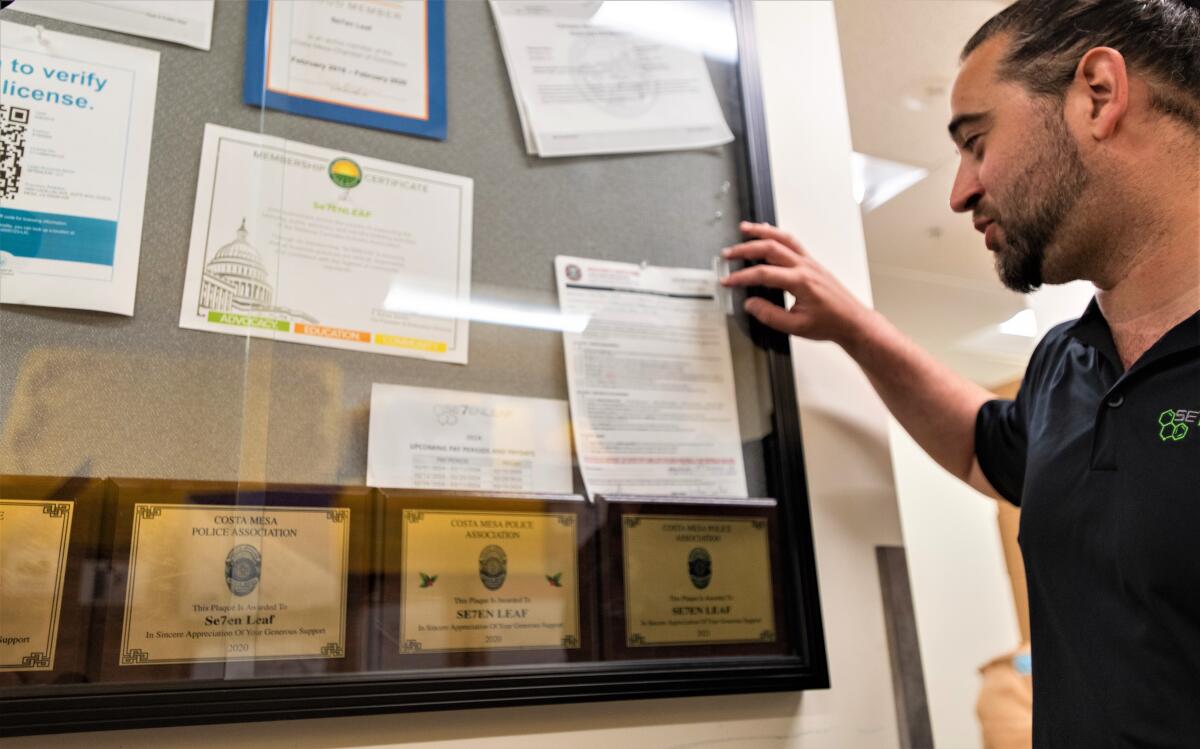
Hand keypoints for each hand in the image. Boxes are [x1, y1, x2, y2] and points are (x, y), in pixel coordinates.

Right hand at [720, 222, 874, 346]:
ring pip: (783, 238)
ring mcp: (810, 262)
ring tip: (745, 228)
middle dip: (745, 249)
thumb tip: (751, 305)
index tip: (728, 280)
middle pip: (770, 248)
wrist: (852, 321)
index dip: (742, 277)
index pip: (763, 273)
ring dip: (762, 231)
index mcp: (800, 282)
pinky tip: (768, 233)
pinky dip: (777, 235)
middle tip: (728, 254)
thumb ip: (770, 315)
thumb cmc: (830, 323)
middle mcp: (805, 267)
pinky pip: (792, 242)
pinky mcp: (812, 263)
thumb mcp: (796, 326)